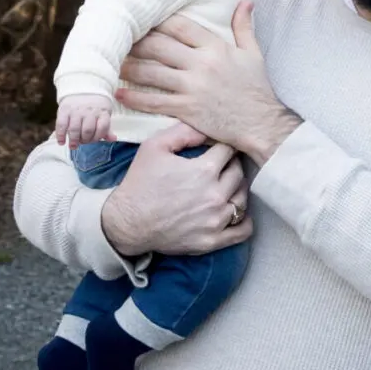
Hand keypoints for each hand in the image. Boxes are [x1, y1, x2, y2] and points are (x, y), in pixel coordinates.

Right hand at [55, 95, 113, 147]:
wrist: (82, 89)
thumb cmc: (95, 106)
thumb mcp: (104, 114)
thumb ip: (106, 128)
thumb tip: (112, 139)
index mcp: (102, 112)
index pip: (102, 127)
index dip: (98, 137)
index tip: (93, 141)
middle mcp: (89, 111)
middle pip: (87, 130)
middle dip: (85, 140)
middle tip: (82, 143)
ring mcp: (76, 110)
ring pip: (74, 129)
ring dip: (74, 140)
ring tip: (73, 146)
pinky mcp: (64, 110)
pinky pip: (61, 124)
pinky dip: (60, 135)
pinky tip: (61, 142)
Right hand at [99, 121, 251, 256]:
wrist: (126, 223)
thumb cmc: (139, 183)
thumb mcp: (154, 147)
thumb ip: (183, 132)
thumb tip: (207, 129)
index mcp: (204, 171)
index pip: (229, 151)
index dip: (223, 147)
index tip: (217, 149)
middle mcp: (214, 195)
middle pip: (239, 173)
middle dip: (231, 165)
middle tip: (221, 166)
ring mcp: (215, 220)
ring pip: (242, 198)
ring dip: (236, 189)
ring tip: (225, 186)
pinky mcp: (212, 240)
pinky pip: (242, 230)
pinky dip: (243, 220)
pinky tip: (234, 211)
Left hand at [116, 3, 300, 162]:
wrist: (261, 123)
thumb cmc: (257, 88)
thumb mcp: (253, 53)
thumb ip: (244, 26)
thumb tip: (244, 0)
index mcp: (216, 48)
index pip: (180, 27)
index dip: (159, 22)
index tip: (145, 20)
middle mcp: (201, 65)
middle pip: (159, 46)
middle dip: (137, 42)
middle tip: (121, 40)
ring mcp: (191, 88)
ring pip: (151, 73)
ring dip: (129, 67)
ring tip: (115, 63)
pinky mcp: (186, 109)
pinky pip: (153, 101)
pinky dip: (134, 98)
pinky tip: (119, 93)